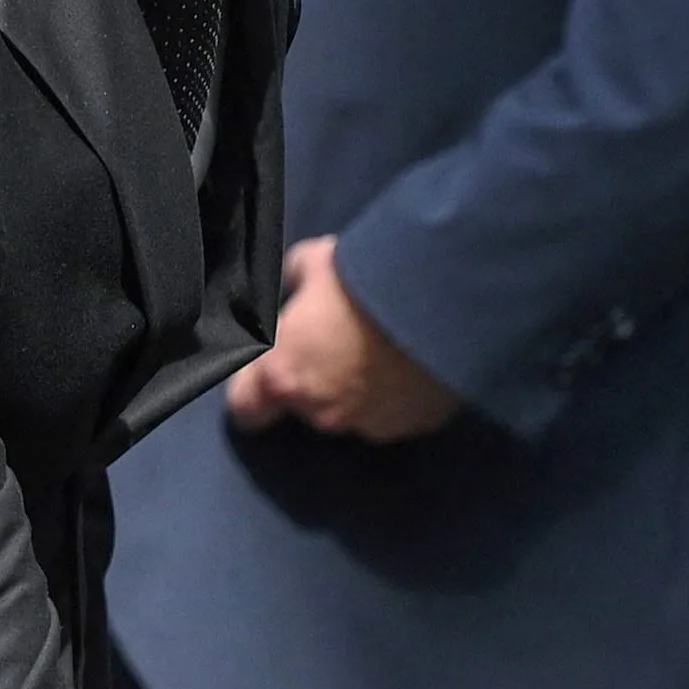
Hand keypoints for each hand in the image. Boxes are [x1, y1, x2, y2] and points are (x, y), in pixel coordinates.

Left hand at [229, 234, 463, 438]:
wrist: (442, 297)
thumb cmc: (364, 278)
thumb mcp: (314, 262)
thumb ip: (294, 284)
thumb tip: (295, 284)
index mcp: (283, 376)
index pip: (246, 409)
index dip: (254, 391)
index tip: (270, 372)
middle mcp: (322, 412)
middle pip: (306, 408)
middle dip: (317, 383)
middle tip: (339, 346)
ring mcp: (370, 425)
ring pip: (354, 414)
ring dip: (360, 391)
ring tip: (383, 353)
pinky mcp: (413, 426)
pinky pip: (397, 414)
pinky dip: (399, 396)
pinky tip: (412, 365)